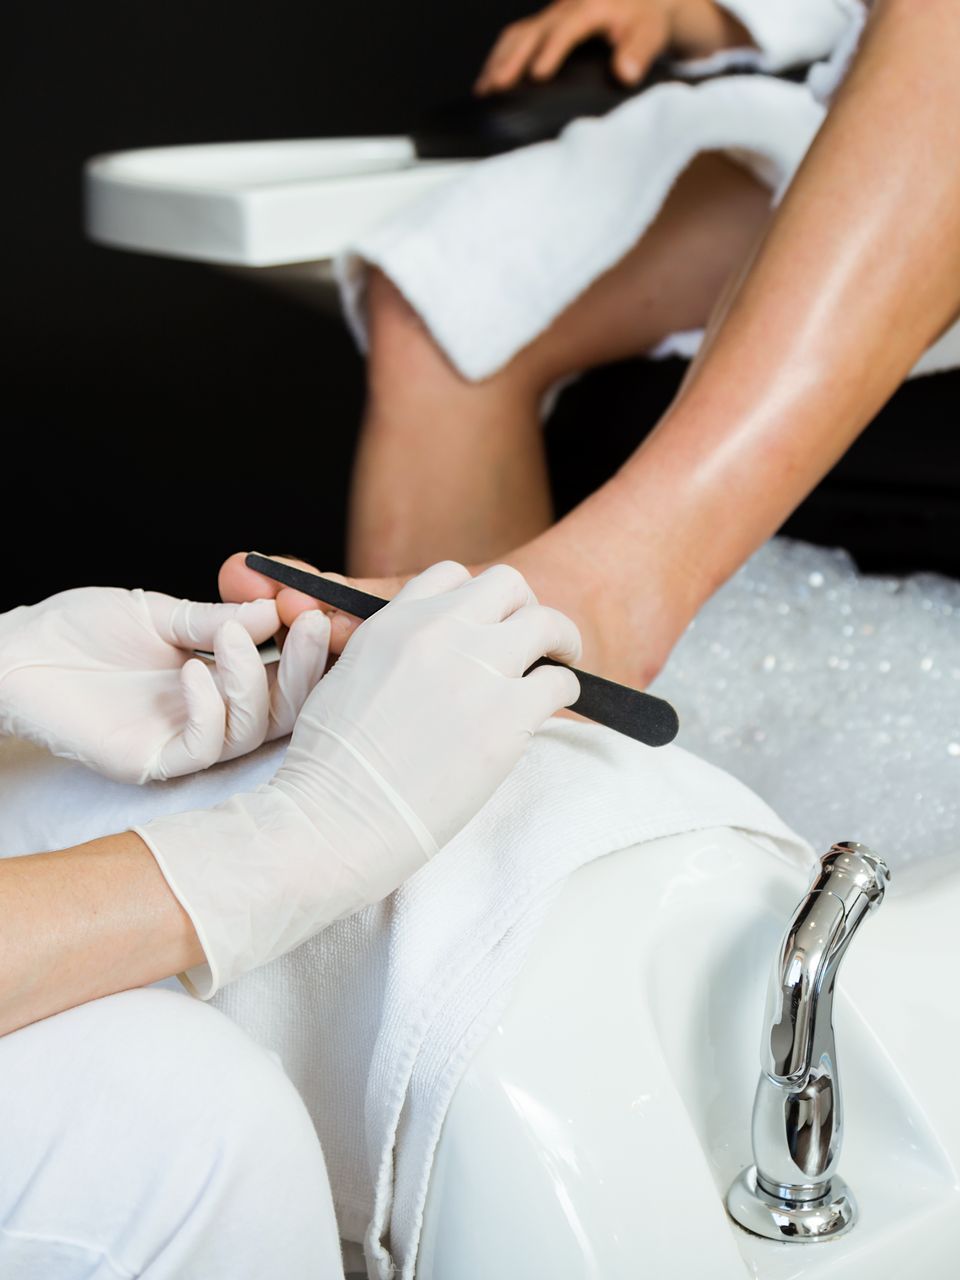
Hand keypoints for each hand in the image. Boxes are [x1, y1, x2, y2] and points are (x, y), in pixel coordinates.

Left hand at [0, 587, 329, 782]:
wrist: (16, 656)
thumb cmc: (79, 632)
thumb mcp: (156, 613)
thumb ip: (214, 620)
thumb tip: (277, 610)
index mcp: (220, 679)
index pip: (285, 674)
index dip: (311, 649)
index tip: (325, 610)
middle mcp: (211, 716)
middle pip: (284, 710)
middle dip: (306, 669)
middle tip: (312, 623)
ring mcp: (185, 742)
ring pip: (251, 731)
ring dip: (252, 681)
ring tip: (230, 637)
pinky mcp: (154, 762)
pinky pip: (204, 748)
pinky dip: (210, 708)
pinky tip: (192, 671)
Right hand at [138, 561, 580, 993]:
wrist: (335, 819)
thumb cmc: (323, 769)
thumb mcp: (327, 682)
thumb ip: (362, 651)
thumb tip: (360, 641)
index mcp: (393, 623)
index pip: (449, 575)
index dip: (476, 601)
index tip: (484, 627)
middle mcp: (439, 632)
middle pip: (508, 585)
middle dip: (524, 609)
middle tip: (532, 642)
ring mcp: (477, 669)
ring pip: (547, 622)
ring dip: (560, 641)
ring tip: (561, 664)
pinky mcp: (508, 715)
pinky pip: (559, 682)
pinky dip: (565, 690)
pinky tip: (554, 708)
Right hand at [475, 0, 750, 93]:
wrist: (640, 4)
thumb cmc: (644, 22)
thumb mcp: (650, 34)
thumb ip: (639, 52)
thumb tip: (625, 73)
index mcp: (591, 7)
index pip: (567, 28)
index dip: (552, 50)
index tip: (538, 74)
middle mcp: (565, 8)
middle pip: (530, 31)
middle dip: (511, 60)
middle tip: (495, 88)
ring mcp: (550, 17)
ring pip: (516, 34)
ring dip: (498, 61)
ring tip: (483, 90)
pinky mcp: (543, 26)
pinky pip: (515, 39)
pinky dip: (499, 60)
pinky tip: (488, 83)